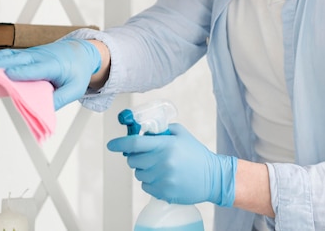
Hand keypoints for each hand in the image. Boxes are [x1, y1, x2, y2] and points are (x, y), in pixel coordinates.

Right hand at [0, 38, 100, 109]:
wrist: (80, 52)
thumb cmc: (77, 70)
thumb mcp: (75, 89)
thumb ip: (60, 99)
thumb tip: (44, 110)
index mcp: (54, 64)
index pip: (36, 68)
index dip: (23, 71)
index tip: (10, 74)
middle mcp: (40, 57)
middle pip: (17, 58)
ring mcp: (31, 54)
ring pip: (10, 55)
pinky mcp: (25, 55)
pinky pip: (9, 56)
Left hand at [107, 123, 236, 205]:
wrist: (213, 177)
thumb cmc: (196, 154)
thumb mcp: (180, 134)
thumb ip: (160, 132)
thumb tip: (140, 132)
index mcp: (165, 145)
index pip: (134, 143)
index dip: (119, 143)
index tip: (111, 145)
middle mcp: (162, 162)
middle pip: (133, 160)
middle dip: (135, 156)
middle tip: (146, 154)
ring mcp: (162, 179)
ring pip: (138, 173)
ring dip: (144, 169)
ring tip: (160, 166)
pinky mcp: (164, 192)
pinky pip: (145, 186)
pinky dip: (150, 181)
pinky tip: (163, 177)